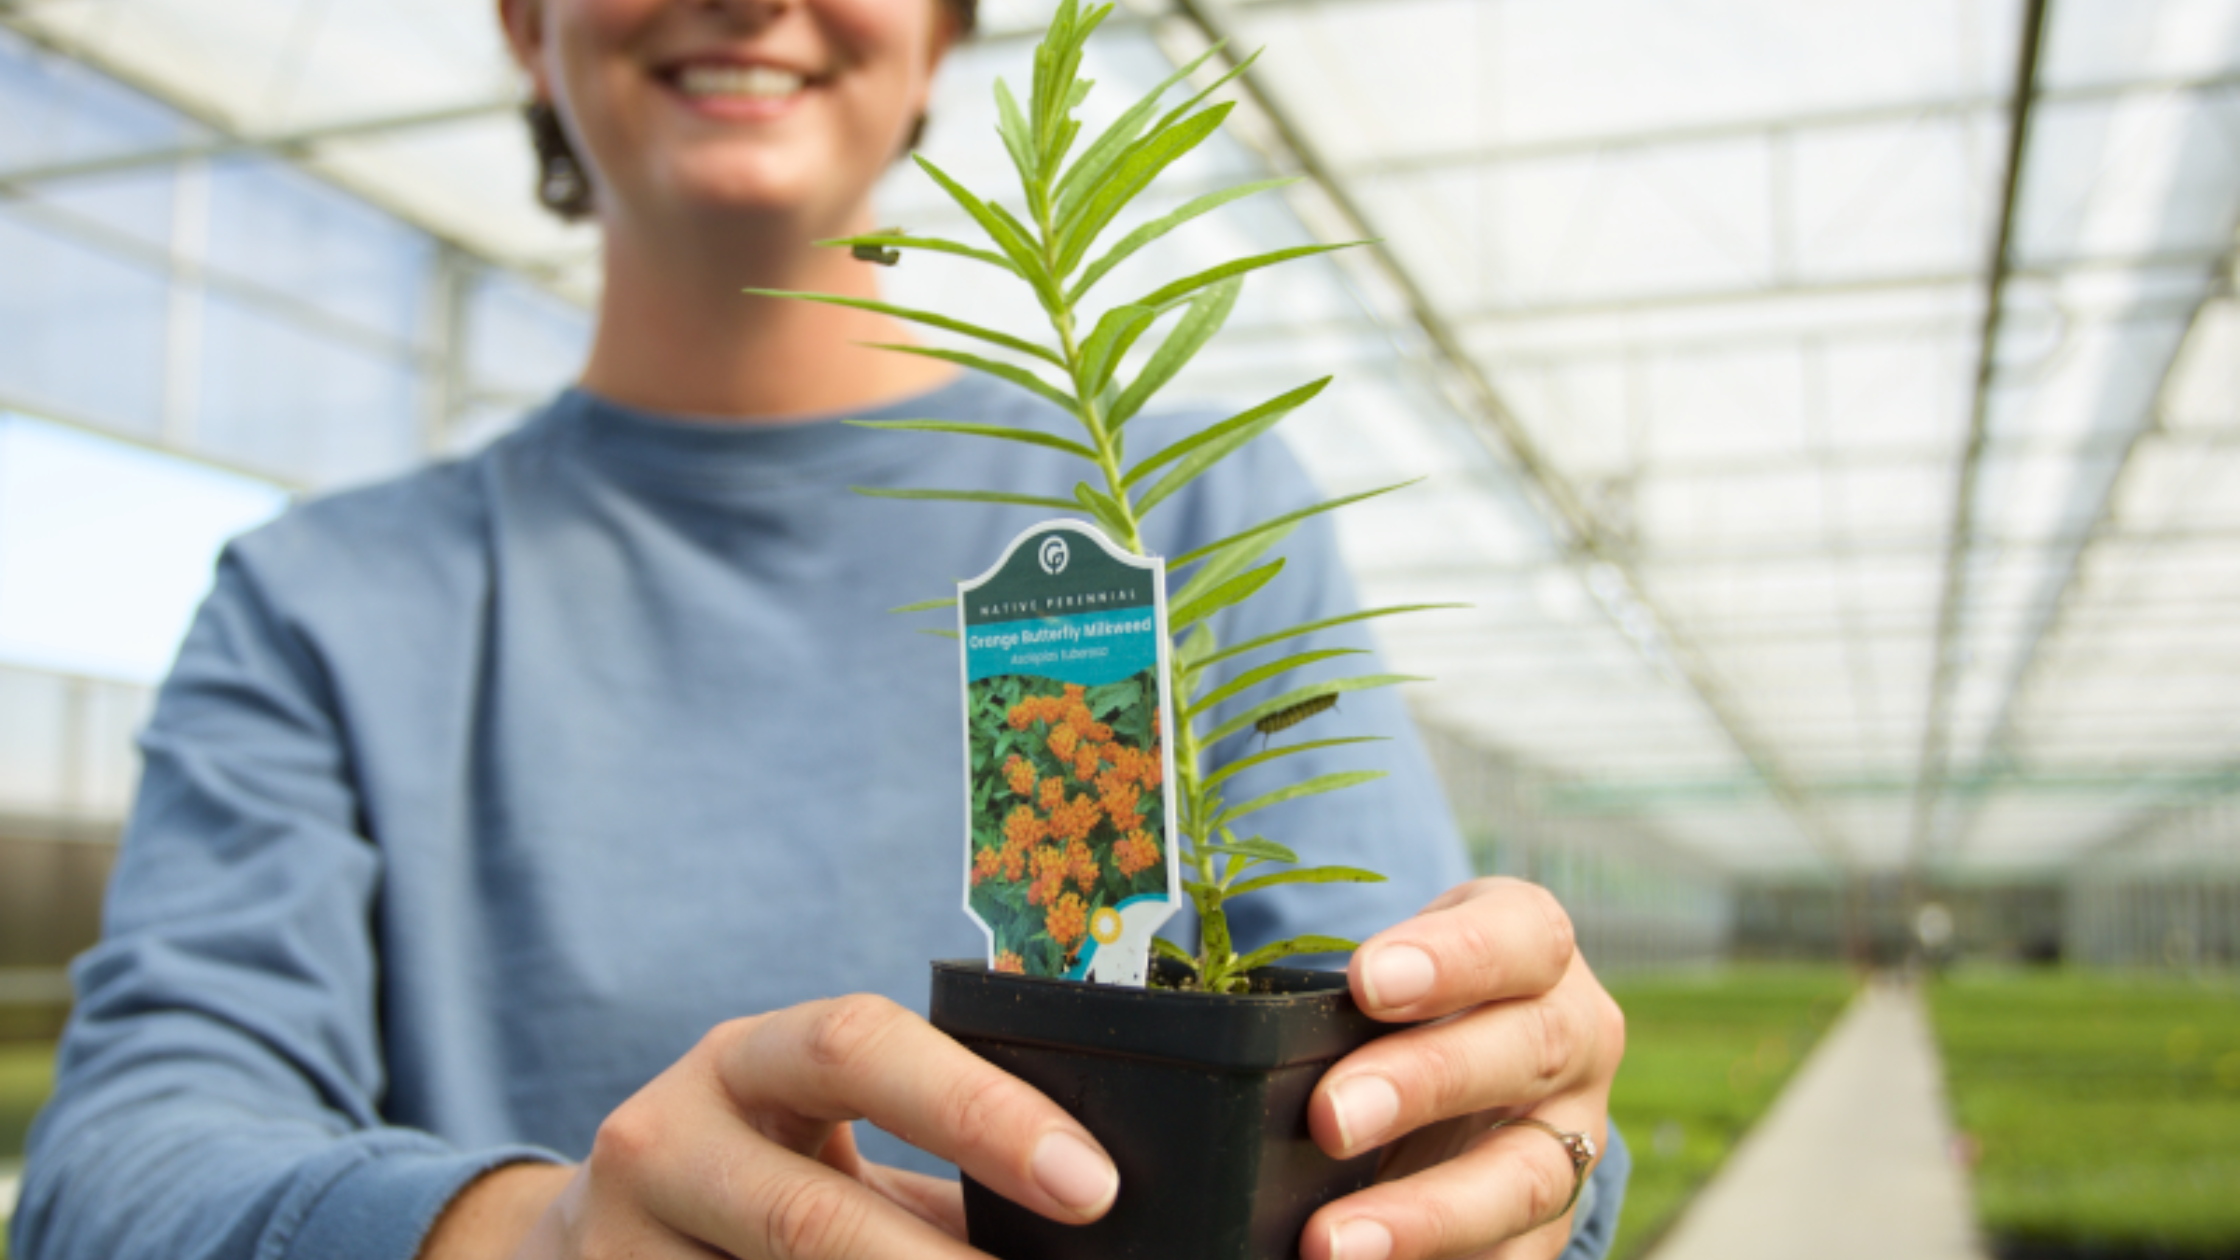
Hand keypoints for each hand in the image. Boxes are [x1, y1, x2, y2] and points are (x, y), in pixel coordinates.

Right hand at [421, 995, 1119, 1259]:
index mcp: (749, 1061)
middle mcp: (665, 1137)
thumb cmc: (754, 1183)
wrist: (581, 1244)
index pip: (862, 1049)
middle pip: (811, 1217)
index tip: (1093, 1186)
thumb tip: (1088, 1219)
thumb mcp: (820, 1143)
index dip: (982, 1114)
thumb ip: (936, 1175)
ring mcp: (618, 1243)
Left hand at [1302, 878, 1626, 1259]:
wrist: (1477, 1056)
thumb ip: (1345, 991)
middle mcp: (1575, 1038)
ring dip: (1429, 1215)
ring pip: (1528, 1177)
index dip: (1452, 958)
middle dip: (1426, 1083)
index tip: (1367, 981)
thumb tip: (1236, 1035)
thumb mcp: (1396, 964)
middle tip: (1330, 1117)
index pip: (1521, 937)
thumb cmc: (1415, 997)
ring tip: (1332, 1241)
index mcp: (1537, 950)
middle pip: (1528, 1052)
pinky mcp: (1553, 1222)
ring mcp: (1573, 1137)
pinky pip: (1516, 1259)